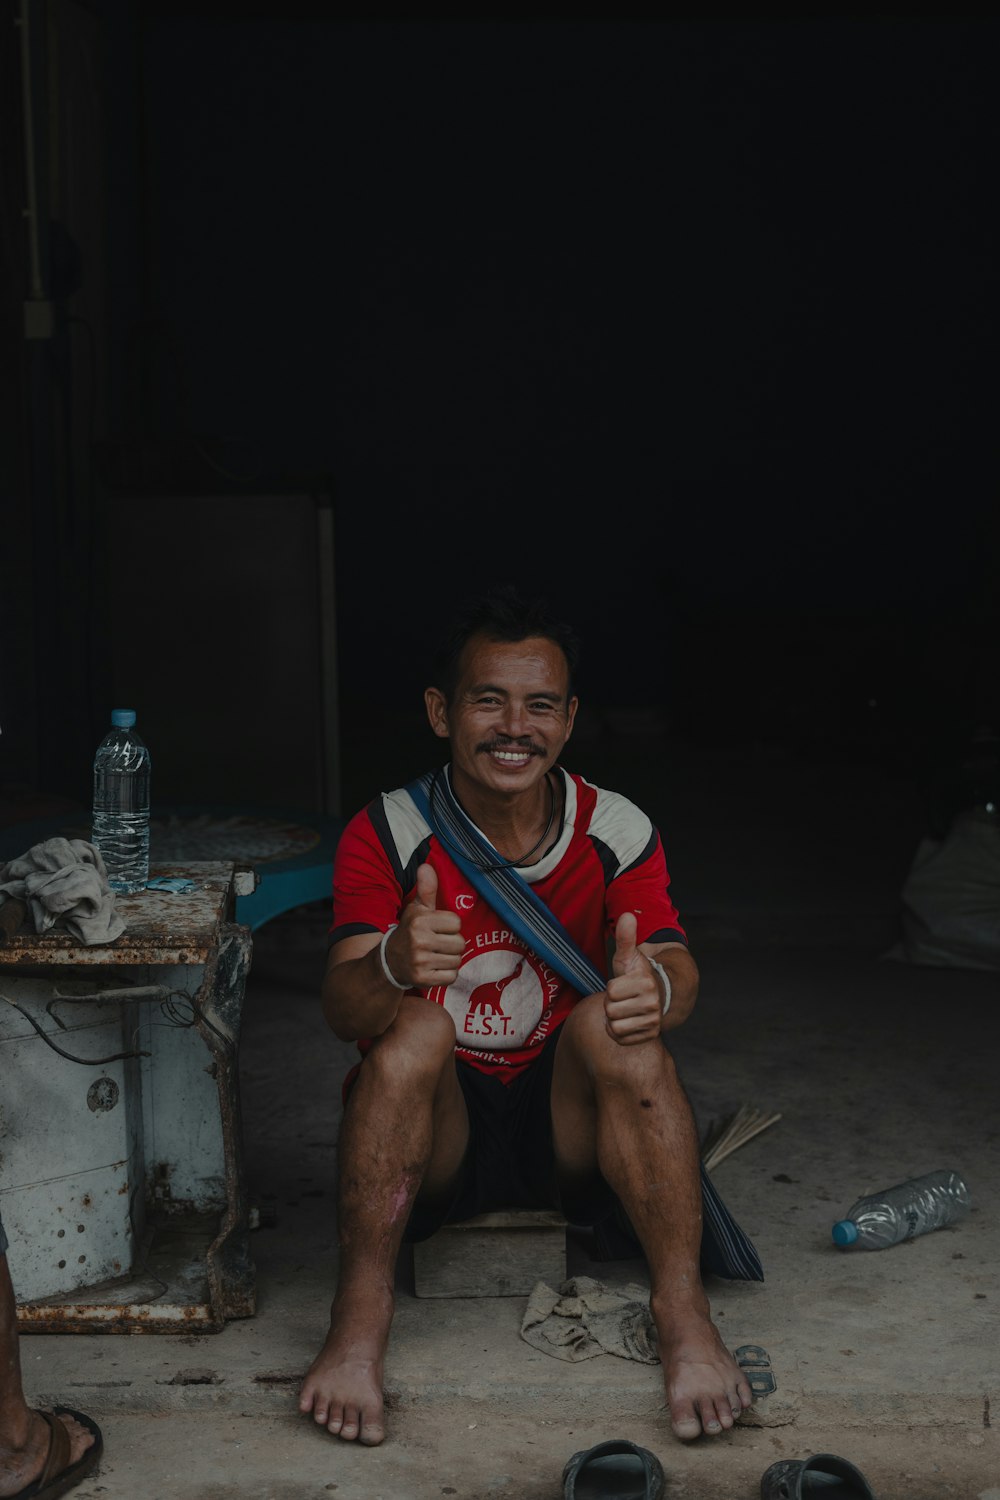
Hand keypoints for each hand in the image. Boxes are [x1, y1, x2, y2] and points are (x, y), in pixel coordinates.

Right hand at [383, 864, 464, 988]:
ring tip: (436, 956)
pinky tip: (434, 968)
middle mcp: (418, 940)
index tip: (438, 929)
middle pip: (460, 943)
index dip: (450, 926)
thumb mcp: (416, 909)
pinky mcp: (423, 979)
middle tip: (438, 944)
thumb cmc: (409, 931)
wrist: (389, 961)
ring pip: (457, 961)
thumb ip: (426, 889)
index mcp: (419, 920)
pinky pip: (451, 977)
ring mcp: (420, 961)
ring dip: (450, 959)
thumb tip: (426, 866)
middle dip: (452, 944)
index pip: (456, 922)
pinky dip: (446, 974)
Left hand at [605, 912, 663, 1045]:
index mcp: (646, 982)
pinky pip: (620, 1038)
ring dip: (613, 1019)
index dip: (611, 987)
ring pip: (614, 1026)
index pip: (611, 991)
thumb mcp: (629, 956)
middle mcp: (653, 1003)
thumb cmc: (638, 976)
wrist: (659, 997)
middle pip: (610, 1010)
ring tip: (624, 1009)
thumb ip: (626, 938)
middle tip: (623, 998)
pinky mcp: (649, 1036)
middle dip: (611, 1004)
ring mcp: (653, 1021)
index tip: (622, 984)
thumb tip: (626, 915)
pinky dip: (617, 1032)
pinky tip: (626, 1021)